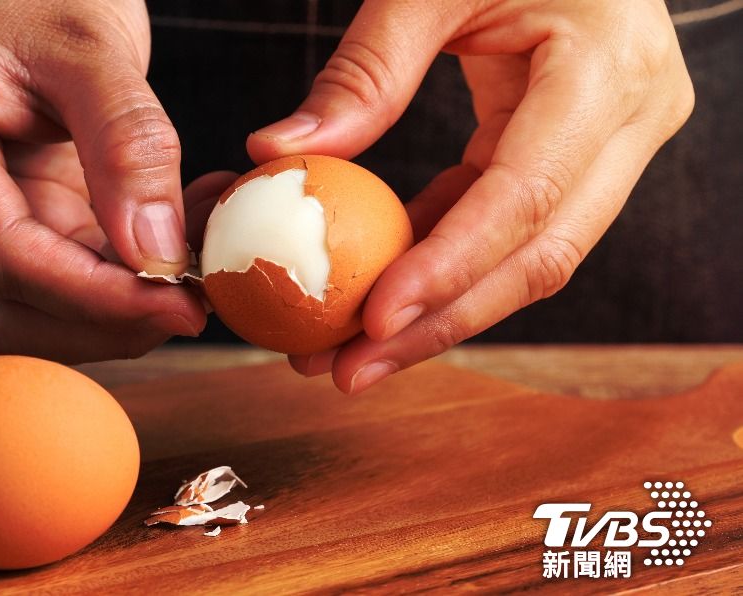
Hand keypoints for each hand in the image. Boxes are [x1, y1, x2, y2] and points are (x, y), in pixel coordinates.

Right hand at [0, 0, 205, 362]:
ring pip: (14, 313)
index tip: (179, 302)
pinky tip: (161, 252)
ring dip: (106, 315)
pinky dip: (105, 288)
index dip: (95, 297)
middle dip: (101, 322)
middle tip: (192, 305)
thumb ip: (128, 144)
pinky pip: (38, 285)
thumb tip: (155, 255)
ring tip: (187, 270)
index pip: (0, 257)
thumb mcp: (92, 45)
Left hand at [247, 0, 693, 392]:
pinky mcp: (580, 156)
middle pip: (540, 255)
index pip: (525, 196)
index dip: (450, 267)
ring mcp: (616, 144)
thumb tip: (275, 156)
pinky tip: (382, 298)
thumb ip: (364, 70)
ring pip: (531, 259)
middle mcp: (631, 119)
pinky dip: (446, 264)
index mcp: (605, 69)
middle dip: (441, 323)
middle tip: (349, 371)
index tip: (373, 320)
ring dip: (439, 312)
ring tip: (352, 355)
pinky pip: (512, 228)